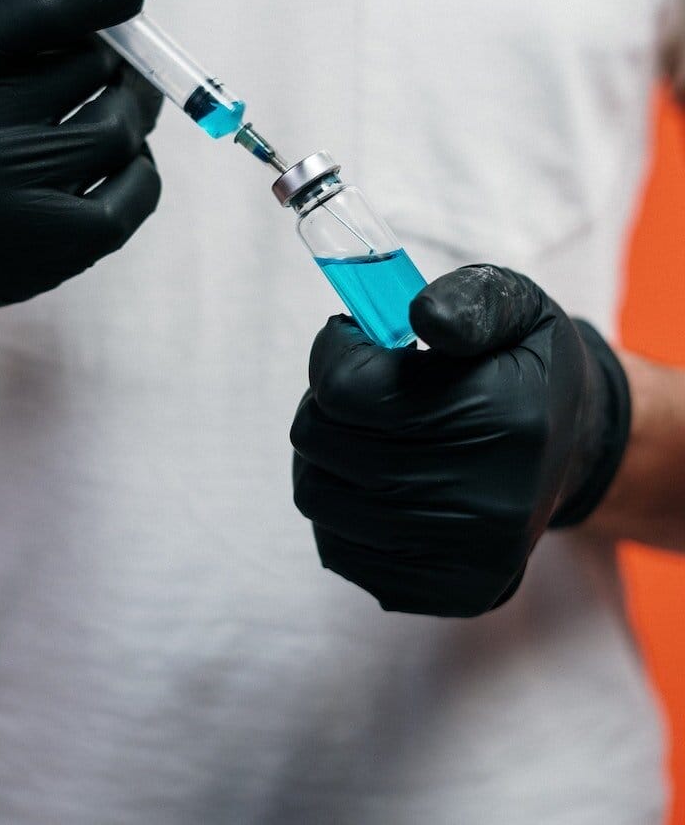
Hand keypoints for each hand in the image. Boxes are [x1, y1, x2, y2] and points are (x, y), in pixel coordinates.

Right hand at [0, 0, 204, 329]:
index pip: (51, 2)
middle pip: (94, 65)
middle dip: (112, 48)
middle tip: (100, 51)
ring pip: (121, 129)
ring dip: (129, 105)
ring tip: (102, 101)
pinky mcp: (38, 264)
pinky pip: (134, 198)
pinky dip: (140, 168)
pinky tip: (112, 157)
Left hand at [291, 265, 630, 616]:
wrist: (575, 447)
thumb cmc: (525, 366)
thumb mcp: (515, 306)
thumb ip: (467, 300)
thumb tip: (421, 317)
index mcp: (506, 419)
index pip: (349, 391)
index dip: (335, 353)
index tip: (355, 339)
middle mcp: (491, 502)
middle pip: (324, 445)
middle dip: (324, 402)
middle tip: (360, 385)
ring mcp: (470, 558)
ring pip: (319, 498)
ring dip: (323, 455)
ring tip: (365, 430)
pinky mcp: (451, 593)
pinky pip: (338, 550)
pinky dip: (340, 507)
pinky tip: (377, 479)